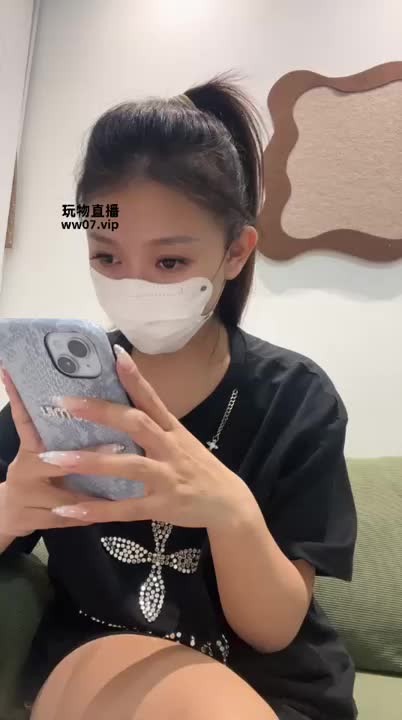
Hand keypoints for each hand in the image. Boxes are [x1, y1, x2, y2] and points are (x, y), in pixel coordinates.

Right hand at [0, 369, 120, 536]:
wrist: (5, 515)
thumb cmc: (31, 475)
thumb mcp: (39, 451)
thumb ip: (57, 431)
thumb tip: (87, 398)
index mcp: (28, 448)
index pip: (27, 421)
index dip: (31, 404)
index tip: (54, 393)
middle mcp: (23, 469)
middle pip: (54, 462)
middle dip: (89, 457)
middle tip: (119, 446)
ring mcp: (24, 497)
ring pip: (65, 495)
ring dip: (95, 491)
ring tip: (127, 482)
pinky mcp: (31, 520)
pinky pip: (66, 519)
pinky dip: (88, 515)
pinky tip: (110, 511)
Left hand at [41, 345, 253, 529]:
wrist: (228, 504)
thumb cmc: (198, 468)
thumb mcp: (180, 440)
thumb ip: (153, 425)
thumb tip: (119, 406)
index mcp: (172, 429)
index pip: (151, 398)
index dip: (134, 377)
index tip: (114, 355)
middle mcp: (169, 448)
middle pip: (136, 424)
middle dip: (101, 412)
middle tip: (64, 402)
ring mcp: (166, 477)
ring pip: (127, 466)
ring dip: (90, 461)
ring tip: (53, 458)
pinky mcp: (162, 506)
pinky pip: (124, 509)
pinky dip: (96, 510)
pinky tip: (67, 509)